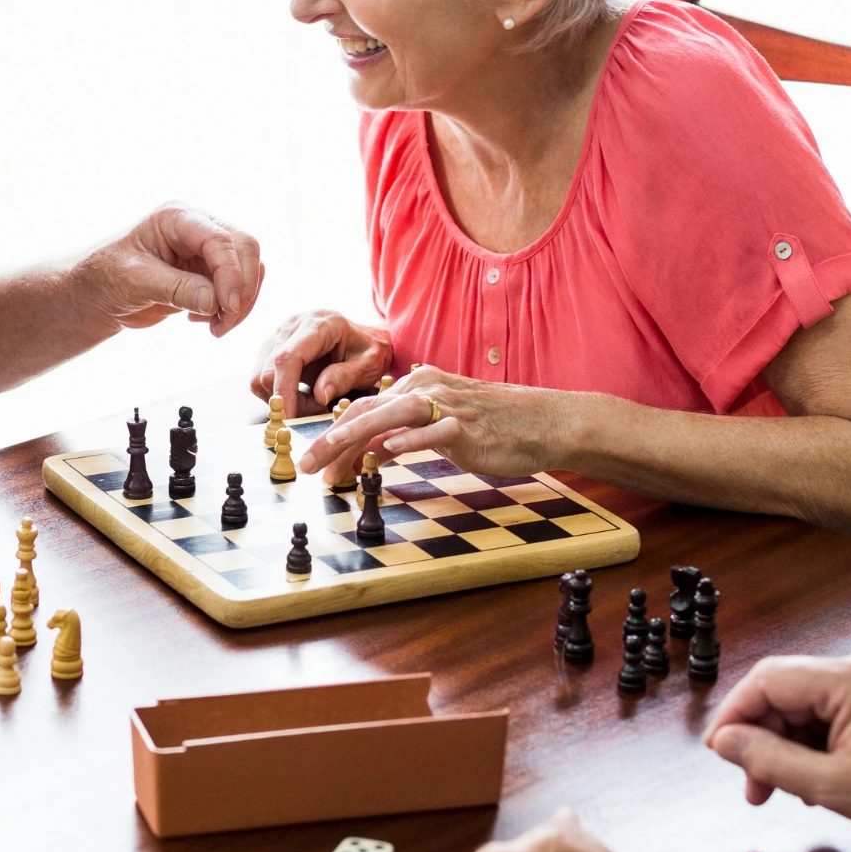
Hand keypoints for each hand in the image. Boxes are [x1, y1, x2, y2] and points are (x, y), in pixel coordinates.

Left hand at [76, 204, 263, 337]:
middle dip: (242, 289)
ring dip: (240, 302)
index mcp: (177, 218)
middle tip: (225, 321)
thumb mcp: (135, 281)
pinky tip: (204, 322)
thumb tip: (215, 301)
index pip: (220, 239)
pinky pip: (238, 287)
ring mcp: (206, 249)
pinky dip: (231, 309)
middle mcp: (197, 227)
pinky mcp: (209, 272)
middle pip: (245, 249)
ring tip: (214, 327)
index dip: (231, 273)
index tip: (227, 307)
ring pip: (248, 269)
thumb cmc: (106, 277)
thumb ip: (176, 288)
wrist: (98, 294)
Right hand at [251, 310, 392, 409]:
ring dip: (283, 400)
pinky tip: (303, 395)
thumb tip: (319, 396)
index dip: (285, 391)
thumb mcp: (369, 365)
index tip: (290, 419)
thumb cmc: (370, 352)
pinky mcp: (271, 347)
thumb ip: (344, 377)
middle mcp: (292, 325)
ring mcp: (278, 334)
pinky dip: (280, 395)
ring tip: (313, 402)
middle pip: (269, 371)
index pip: (288, 358)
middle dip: (288, 401)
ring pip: (260, 378)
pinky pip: (262, 379)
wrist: (365, 339)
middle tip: (318, 409)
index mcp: (318, 324)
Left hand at [294, 365, 566, 486]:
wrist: (544, 422)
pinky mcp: (466, 427)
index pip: (364, 407)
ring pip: (388, 417)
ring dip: (354, 439)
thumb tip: (370, 452)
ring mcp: (446, 406)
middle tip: (306, 465)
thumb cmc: (495, 426)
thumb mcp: (442, 426)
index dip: (333, 434)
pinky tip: (384, 451)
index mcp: (418, 386)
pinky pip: (430, 432)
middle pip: (366, 411)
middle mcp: (426, 389)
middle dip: (330, 440)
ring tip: (330, 460)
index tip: (314, 460)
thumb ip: (405, 435)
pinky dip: (406, 440)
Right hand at [703, 653, 850, 851]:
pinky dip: (810, 742)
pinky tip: (810, 778)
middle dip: (759, 735)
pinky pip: (828, 711)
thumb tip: (726, 742)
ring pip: (803, 703)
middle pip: (783, 690)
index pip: (768, 679)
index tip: (721, 750)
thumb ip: (770, 760)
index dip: (735, 714)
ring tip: (780, 788)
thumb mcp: (832, 787)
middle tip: (751, 783)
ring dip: (784, 743)